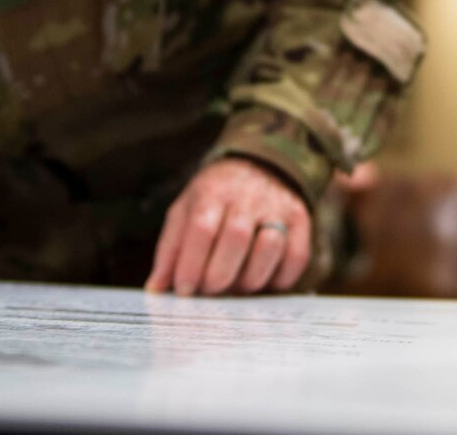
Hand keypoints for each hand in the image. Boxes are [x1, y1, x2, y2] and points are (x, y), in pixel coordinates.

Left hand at [145, 158, 310, 296]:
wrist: (259, 165)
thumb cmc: (214, 198)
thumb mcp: (185, 211)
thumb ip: (171, 249)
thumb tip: (156, 289)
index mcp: (212, 192)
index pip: (202, 228)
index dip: (191, 264)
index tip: (184, 290)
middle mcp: (247, 196)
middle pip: (236, 238)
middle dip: (219, 275)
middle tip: (209, 291)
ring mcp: (277, 206)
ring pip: (270, 247)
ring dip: (250, 279)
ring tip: (235, 287)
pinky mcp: (301, 219)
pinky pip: (297, 256)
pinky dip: (280, 278)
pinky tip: (263, 282)